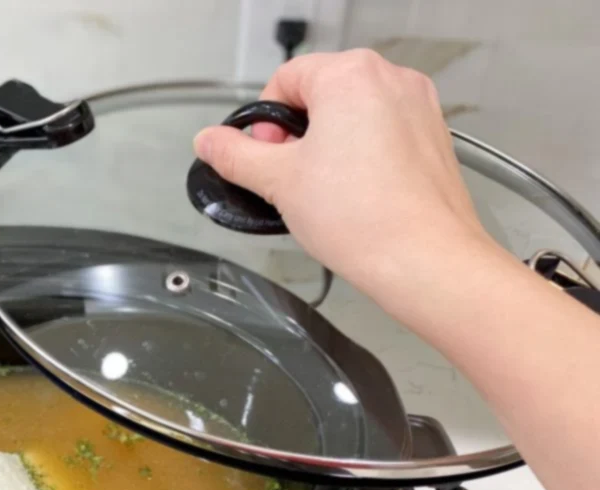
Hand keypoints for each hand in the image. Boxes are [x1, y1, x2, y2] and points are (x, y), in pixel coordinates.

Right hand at [193, 49, 494, 295]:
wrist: (424, 260)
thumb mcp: (278, 182)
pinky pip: (382, 136)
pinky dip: (362, 159)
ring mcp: (418, 108)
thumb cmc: (365, 218)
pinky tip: (354, 198)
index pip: (285, 79)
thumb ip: (235, 155)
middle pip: (320, 95)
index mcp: (350, 75)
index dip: (265, 123)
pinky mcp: (433, 138)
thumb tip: (209, 142)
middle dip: (297, 136)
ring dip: (329, 148)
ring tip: (324, 193)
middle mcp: (391, 80)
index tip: (266, 158)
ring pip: (353, 116)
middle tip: (291, 179)